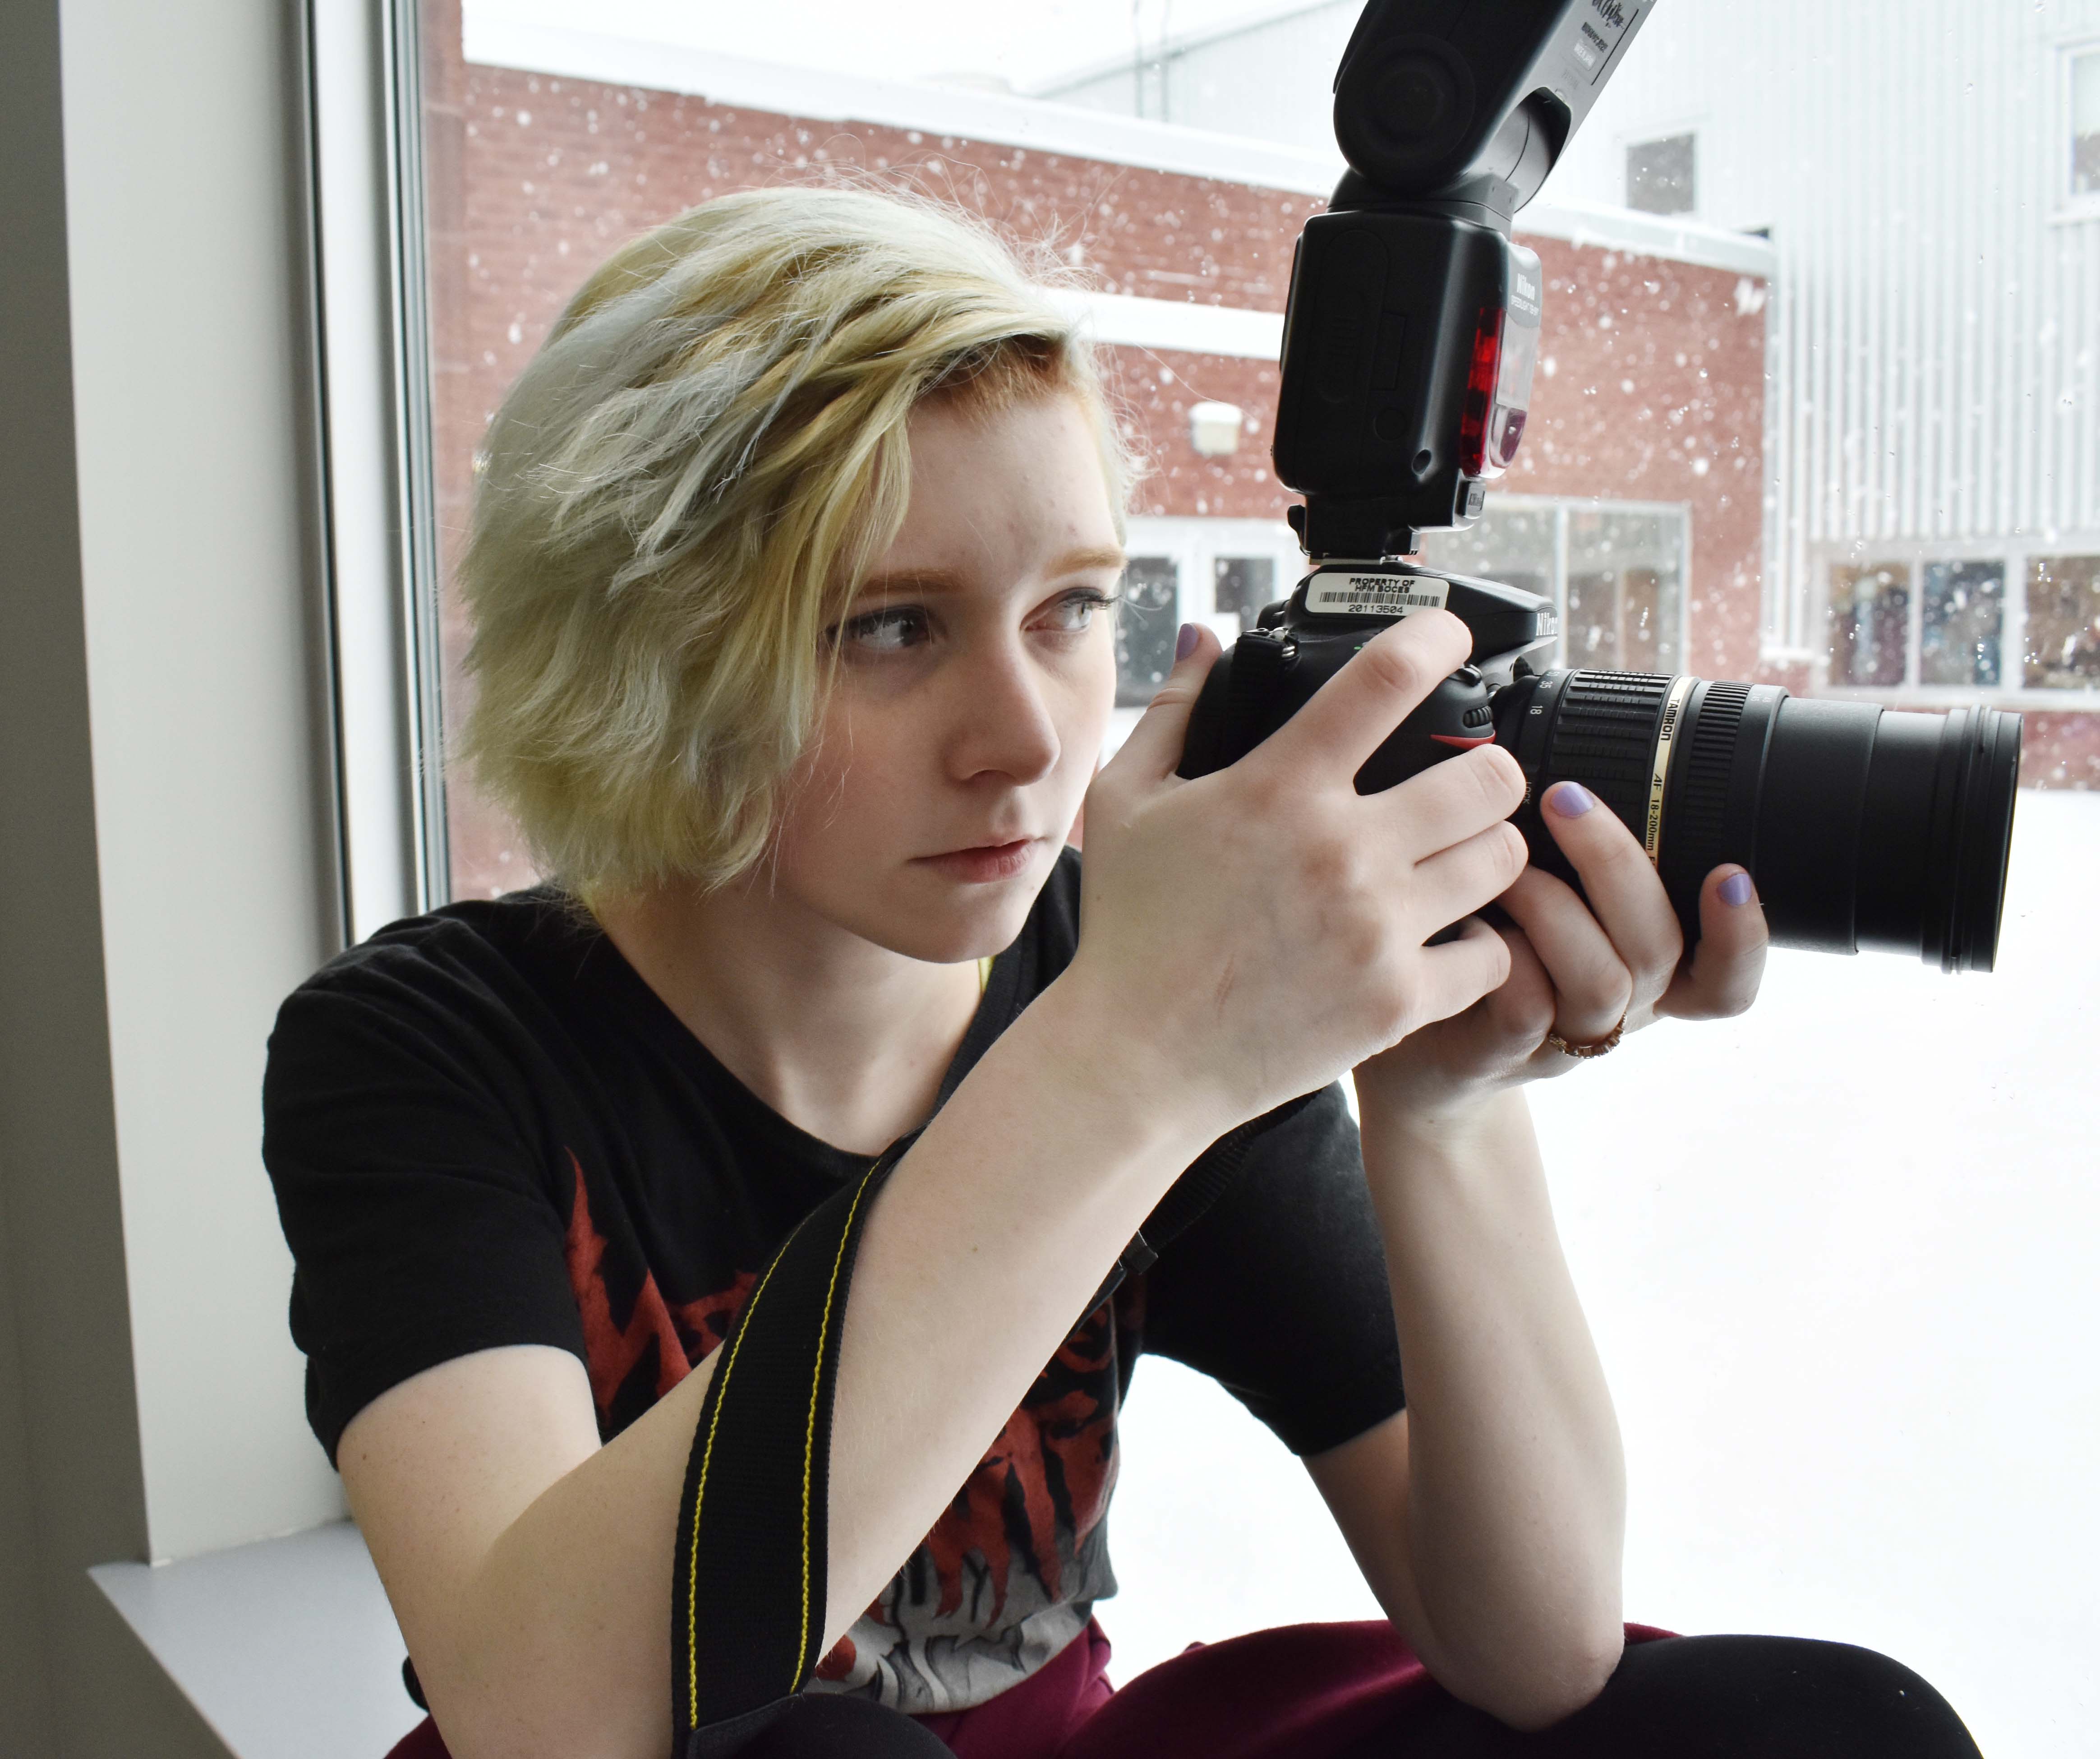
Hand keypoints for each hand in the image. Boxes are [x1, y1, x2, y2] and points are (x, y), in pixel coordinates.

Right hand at [1065, 611, 1528, 1132]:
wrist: (1137, 1056)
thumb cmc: (1132, 930)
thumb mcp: (1126, 803)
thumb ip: (1173, 710)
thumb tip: (1204, 636)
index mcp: (1279, 787)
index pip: (1386, 680)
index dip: (1437, 638)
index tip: (1449, 637)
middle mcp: (1341, 849)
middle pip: (1488, 775)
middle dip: (1489, 769)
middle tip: (1467, 783)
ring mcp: (1376, 928)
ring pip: (1504, 859)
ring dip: (1489, 850)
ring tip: (1460, 859)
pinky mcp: (1397, 1000)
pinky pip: (1494, 954)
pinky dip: (1482, 945)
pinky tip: (1450, 938)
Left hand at [1356, 777, 1768, 1119]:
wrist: (1413, 1051)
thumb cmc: (1481, 955)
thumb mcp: (1543, 903)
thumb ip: (1569, 856)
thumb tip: (1565, 758)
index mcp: (1640, 973)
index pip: (1725, 979)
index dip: (1744, 935)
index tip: (1730, 873)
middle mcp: (1616, 1010)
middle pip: (1660, 950)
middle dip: (1617, 864)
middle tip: (1564, 799)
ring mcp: (1560, 1039)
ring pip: (1603, 980)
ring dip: (1555, 905)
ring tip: (1504, 864)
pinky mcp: (1498, 1054)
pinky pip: (1525, 1011)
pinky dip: (1503, 954)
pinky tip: (1471, 917)